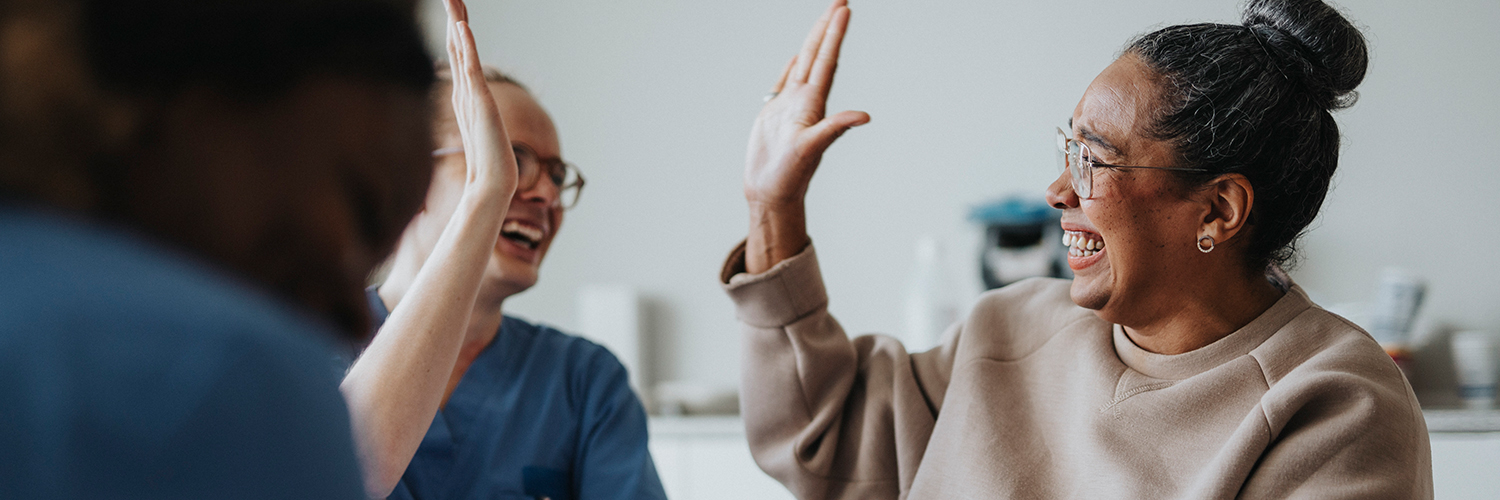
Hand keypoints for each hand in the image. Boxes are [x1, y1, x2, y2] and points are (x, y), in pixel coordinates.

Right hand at [444, 0, 516, 201]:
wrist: (493, 184)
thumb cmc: (492, 163)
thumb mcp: (486, 134)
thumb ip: (481, 123)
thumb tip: (482, 121)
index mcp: (465, 97)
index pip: (457, 57)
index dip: (455, 32)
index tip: (455, 11)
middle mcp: (463, 92)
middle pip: (454, 46)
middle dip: (453, 19)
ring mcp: (468, 96)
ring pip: (459, 51)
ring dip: (456, 23)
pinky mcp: (479, 102)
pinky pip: (470, 67)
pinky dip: (466, 46)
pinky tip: (462, 27)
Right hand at [744, 0, 868, 209]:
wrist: (771, 194)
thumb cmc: (791, 176)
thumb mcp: (813, 150)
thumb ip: (835, 129)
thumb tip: (864, 116)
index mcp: (814, 104)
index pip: (828, 61)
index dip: (834, 34)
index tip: (843, 8)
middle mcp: (805, 101)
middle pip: (818, 55)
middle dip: (828, 27)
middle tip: (840, 0)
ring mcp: (790, 106)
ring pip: (804, 64)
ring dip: (814, 40)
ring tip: (825, 17)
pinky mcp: (775, 115)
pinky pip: (785, 82)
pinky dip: (792, 66)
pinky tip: (798, 56)